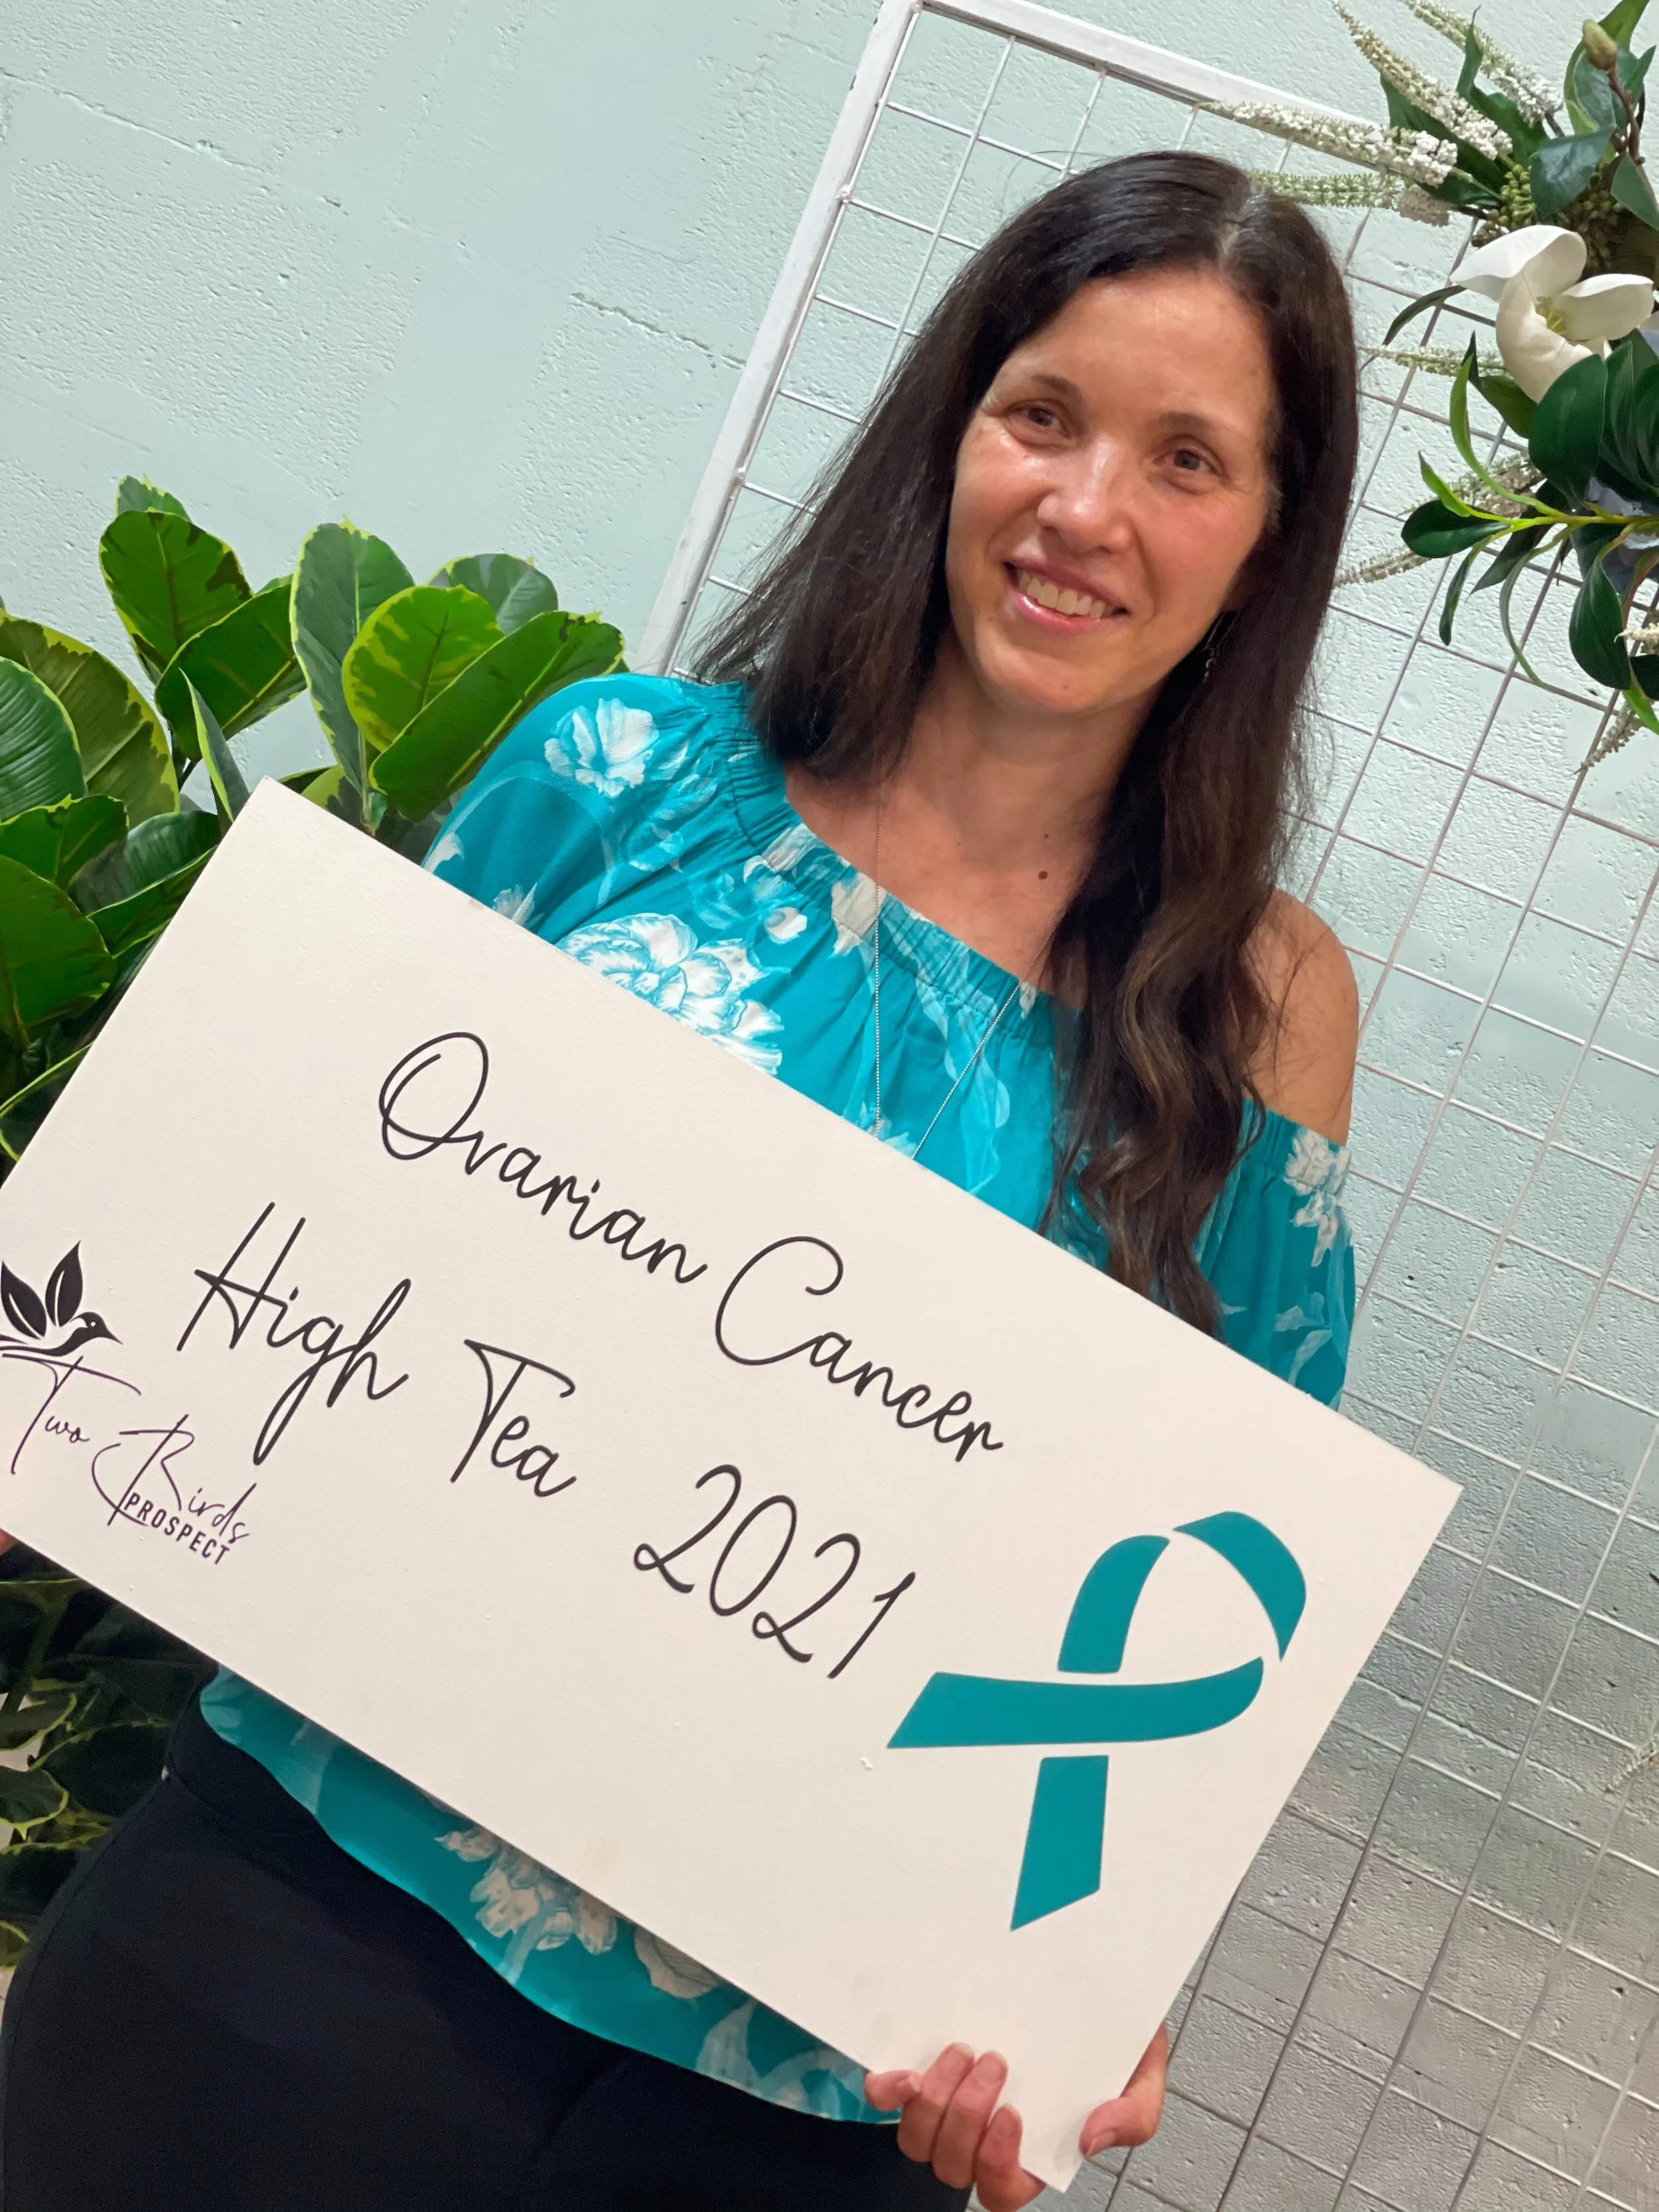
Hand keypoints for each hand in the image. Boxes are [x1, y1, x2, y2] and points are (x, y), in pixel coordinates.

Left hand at [866, 2024, 1167, 2209]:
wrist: (1088, 1974)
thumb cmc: (1108, 2032)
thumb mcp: (1141, 2073)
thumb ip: (1133, 2114)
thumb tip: (1092, 2141)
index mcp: (1031, 2148)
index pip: (1000, 2188)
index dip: (997, 2163)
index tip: (1012, 2112)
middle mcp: (983, 2132)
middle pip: (952, 2164)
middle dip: (966, 2117)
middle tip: (994, 2061)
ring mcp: (949, 2100)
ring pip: (919, 2139)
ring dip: (935, 2100)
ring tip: (963, 2051)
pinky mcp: (924, 2064)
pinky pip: (888, 2099)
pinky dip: (888, 2091)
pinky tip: (905, 2072)